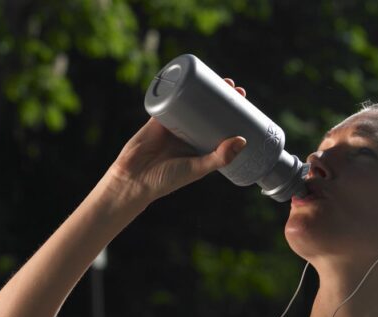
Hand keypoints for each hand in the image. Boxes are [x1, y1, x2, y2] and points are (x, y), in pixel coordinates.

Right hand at [105, 78, 248, 204]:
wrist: (134, 178)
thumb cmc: (167, 179)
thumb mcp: (197, 169)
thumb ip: (219, 158)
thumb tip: (242, 139)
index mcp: (200, 147)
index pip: (219, 126)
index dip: (231, 114)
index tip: (243, 104)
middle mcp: (188, 133)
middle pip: (207, 110)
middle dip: (220, 97)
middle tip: (233, 87)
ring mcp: (173, 124)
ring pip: (191, 102)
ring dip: (203, 88)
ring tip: (218, 79)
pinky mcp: (158, 117)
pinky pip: (169, 99)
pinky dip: (177, 87)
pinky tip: (189, 76)